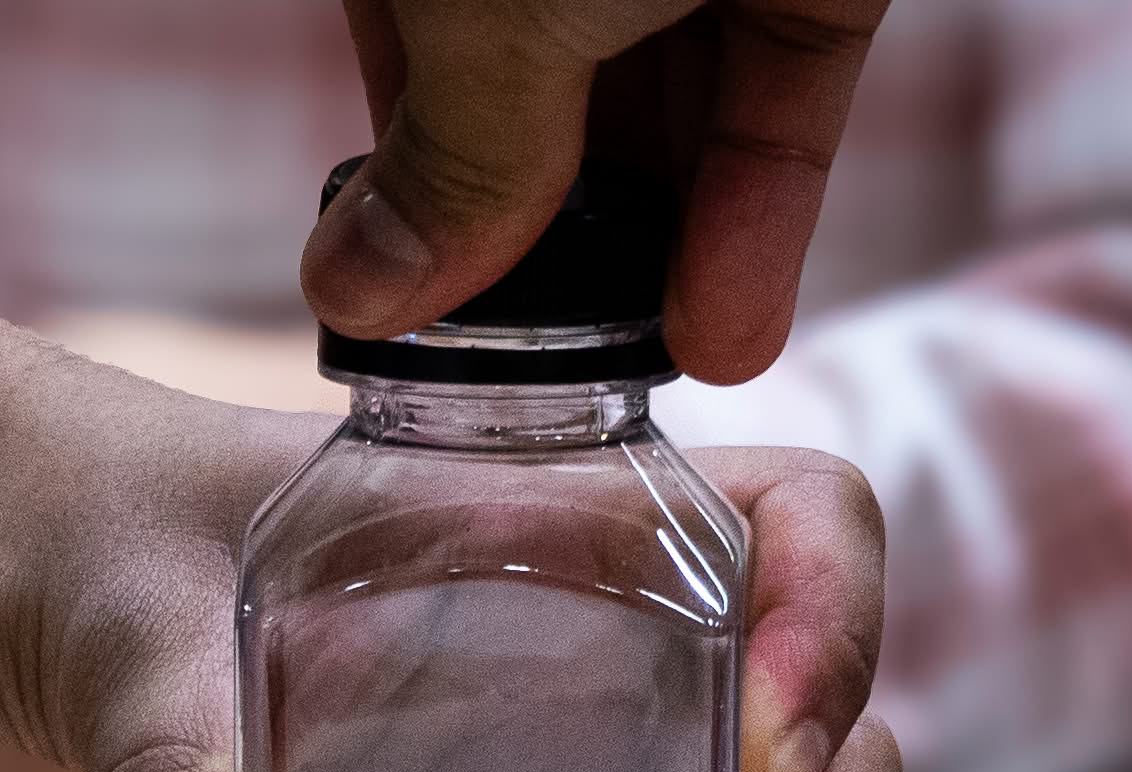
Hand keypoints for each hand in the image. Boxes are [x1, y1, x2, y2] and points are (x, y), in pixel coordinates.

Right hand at [307, 0, 890, 382]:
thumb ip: (450, 160)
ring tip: (653, 374)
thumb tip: (353, 297)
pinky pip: (777, 95)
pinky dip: (757, 213)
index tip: (434, 322)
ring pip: (668, 113)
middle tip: (553, 376)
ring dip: (665, 256)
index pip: (407, 78)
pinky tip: (729, 329)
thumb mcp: (488, 9)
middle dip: (551, 250)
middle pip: (540, 108)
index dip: (423, 200)